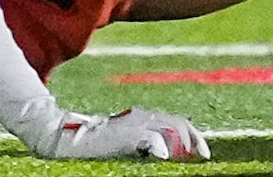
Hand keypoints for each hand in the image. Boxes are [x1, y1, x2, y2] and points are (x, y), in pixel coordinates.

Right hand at [37, 107, 208, 160]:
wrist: (69, 137)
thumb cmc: (96, 142)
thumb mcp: (125, 139)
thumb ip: (145, 140)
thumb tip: (166, 153)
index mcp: (143, 116)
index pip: (176, 121)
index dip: (194, 135)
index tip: (204, 151)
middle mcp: (141, 116)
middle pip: (177, 123)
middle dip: (194, 139)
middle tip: (203, 155)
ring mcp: (133, 125)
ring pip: (169, 129)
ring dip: (181, 143)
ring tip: (187, 156)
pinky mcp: (125, 135)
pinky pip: (149, 139)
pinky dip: (159, 146)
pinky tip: (164, 156)